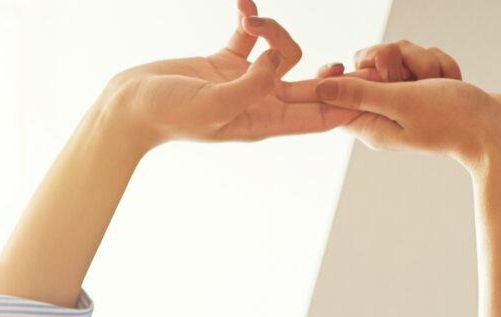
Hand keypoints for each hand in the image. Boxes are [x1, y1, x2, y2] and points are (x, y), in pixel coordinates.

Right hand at [99, 1, 355, 149]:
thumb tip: (280, 61)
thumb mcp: (213, 106)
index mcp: (265, 121)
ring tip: (249, 21)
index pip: (320, 116)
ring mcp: (245, 80)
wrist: (129, 106)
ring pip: (283, 50)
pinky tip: (241, 3)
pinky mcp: (226, 60)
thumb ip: (253, 86)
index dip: (348, 103)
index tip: (371, 88)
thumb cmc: (167, 115)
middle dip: (335, 71)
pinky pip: (252, 35)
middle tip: (366, 58)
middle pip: (314, 85)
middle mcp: (261, 102)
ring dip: (274, 28)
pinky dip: (251, 17)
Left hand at [283, 38, 500, 168]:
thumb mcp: (400, 102)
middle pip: (369, 65)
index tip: (339, 64)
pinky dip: (440, 65)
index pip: (335, 97)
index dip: (335, 76)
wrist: (499, 129)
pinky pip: (424, 59)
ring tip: (438, 81)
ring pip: (401, 55)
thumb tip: (320, 90)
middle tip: (406, 73)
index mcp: (371, 123)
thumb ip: (360, 93)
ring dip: (423, 60)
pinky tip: (452, 81)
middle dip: (392, 58)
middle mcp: (386, 111)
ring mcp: (409, 98)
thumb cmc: (452, 119)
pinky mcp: (429, 87)